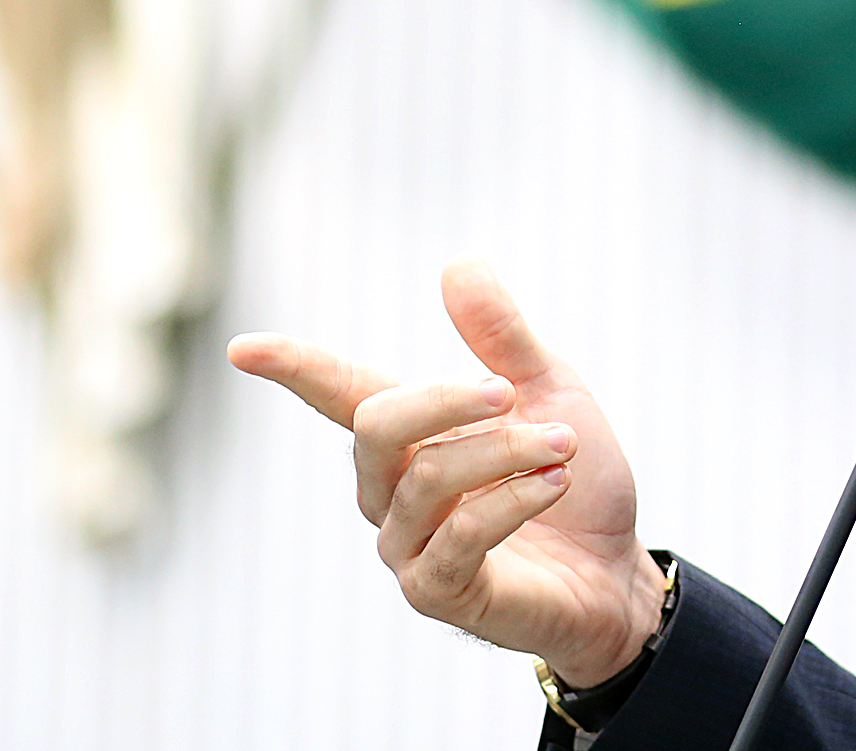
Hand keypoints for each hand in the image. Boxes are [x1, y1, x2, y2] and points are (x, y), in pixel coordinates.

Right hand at [228, 260, 667, 685]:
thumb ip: (502, 337)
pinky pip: (461, 535)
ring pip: (428, 477)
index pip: (337, 392)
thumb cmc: (573, 477)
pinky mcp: (436, 593)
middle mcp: (390, 491)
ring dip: (507, 451)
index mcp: (409, 436)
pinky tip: (554, 482)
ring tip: (563, 447)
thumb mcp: (549, 390)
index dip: (292, 367)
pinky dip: (514, 498)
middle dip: (450, 399)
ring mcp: (406, 547)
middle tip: (513, 395)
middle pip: (379, 424)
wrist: (615, 569)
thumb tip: (456, 262)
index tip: (240, 348)